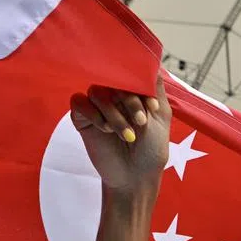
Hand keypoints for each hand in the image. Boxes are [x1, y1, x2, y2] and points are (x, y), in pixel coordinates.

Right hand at [71, 70, 171, 196]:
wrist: (135, 176)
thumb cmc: (151, 149)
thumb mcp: (161, 117)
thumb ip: (156, 90)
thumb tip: (152, 63)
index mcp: (133, 93)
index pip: (130, 74)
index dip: (140, 87)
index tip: (152, 108)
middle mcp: (114, 96)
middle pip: (113, 80)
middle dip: (129, 100)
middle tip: (140, 122)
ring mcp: (98, 106)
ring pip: (97, 92)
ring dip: (114, 114)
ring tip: (127, 135)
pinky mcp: (82, 119)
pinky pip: (79, 102)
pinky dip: (93, 114)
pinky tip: (105, 129)